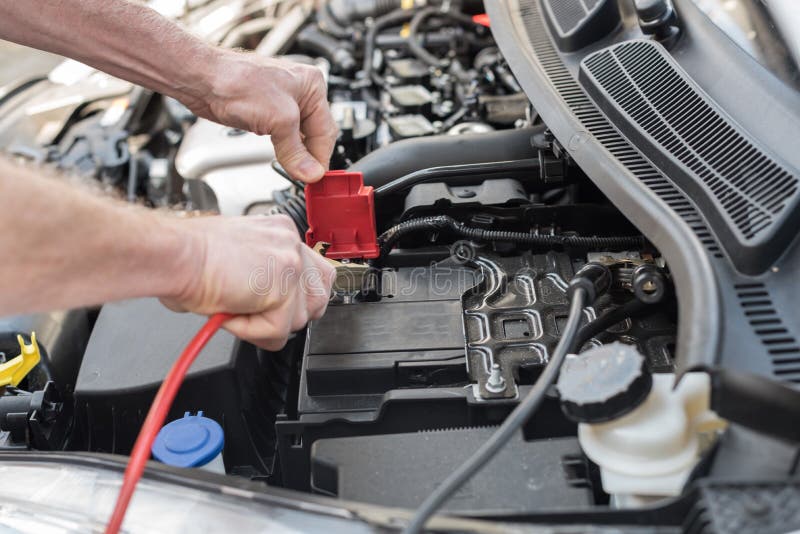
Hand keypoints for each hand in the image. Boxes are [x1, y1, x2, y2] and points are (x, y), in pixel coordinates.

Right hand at [163, 214, 334, 349]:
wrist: (173, 255)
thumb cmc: (188, 257)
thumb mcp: (238, 260)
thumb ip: (263, 277)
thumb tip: (266, 303)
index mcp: (280, 233)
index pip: (314, 273)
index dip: (294, 298)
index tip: (273, 306)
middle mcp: (289, 243)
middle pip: (317, 296)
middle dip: (288, 315)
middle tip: (253, 314)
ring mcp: (290, 264)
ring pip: (300, 319)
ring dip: (266, 325)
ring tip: (236, 309)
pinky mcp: (283, 289)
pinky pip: (278, 331)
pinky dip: (251, 332)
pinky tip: (231, 313)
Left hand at [185, 50, 337, 182]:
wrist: (203, 81)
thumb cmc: (236, 82)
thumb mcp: (278, 120)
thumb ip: (296, 150)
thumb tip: (310, 172)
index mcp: (312, 86)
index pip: (326, 131)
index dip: (321, 158)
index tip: (316, 179)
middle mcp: (300, 93)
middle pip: (315, 135)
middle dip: (309, 157)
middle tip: (305, 178)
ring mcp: (283, 103)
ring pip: (299, 138)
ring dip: (296, 155)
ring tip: (294, 170)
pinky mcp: (267, 113)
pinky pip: (284, 137)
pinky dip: (284, 150)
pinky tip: (281, 158)